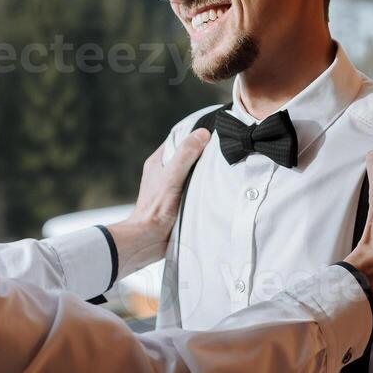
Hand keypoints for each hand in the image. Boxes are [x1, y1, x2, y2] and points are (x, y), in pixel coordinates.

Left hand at [106, 129, 211, 276]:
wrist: (148, 240)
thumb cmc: (156, 209)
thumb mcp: (172, 176)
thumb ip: (186, 155)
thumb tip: (202, 134)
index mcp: (158, 162)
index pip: (178, 140)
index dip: (194, 135)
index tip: (214, 132)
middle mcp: (163, 173)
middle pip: (186, 156)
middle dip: (203, 153)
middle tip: (224, 150)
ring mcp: (170, 188)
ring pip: (191, 173)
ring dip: (205, 172)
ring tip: (224, 167)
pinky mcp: (177, 203)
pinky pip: (193, 189)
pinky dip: (204, 187)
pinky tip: (216, 188)